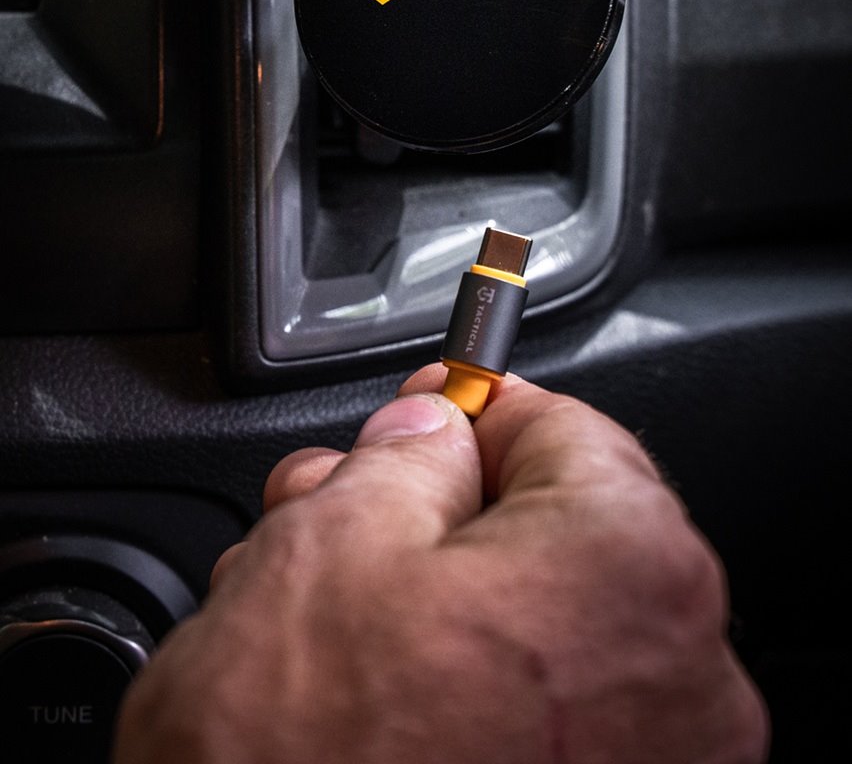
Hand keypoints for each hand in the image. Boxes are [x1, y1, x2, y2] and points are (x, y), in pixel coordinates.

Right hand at [112, 368, 768, 762]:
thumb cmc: (306, 761)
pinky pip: (545, 716)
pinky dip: (467, 684)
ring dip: (435, 595)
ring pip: (539, 626)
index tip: (424, 412)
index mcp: (633, 567)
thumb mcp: (332, 541)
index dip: (472, 413)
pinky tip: (370, 683)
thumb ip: (404, 456)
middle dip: (435, 508)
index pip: (566, 429)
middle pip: (552, 531)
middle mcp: (682, 679)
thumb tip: (430, 433)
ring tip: (325, 603)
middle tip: (347, 507)